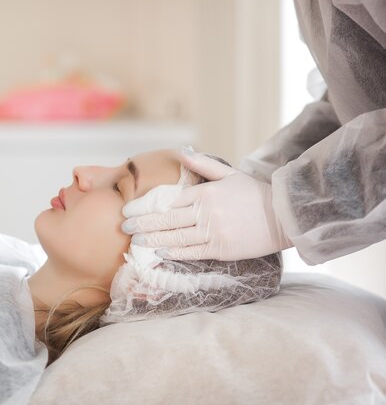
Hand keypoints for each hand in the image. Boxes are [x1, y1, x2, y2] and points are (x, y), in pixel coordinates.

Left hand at [121, 148, 293, 260]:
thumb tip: (183, 153)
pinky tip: (159, 252)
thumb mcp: (229, 174)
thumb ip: (203, 166)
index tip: (128, 209)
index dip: (145, 206)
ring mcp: (213, 232)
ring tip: (135, 241)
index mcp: (205, 193)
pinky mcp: (221, 249)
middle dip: (142, 224)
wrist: (283, 216)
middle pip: (167, 220)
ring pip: (176, 237)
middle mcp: (206, 212)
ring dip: (152, 240)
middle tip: (123, 227)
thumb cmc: (254, 194)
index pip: (167, 200)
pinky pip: (192, 252)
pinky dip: (174, 252)